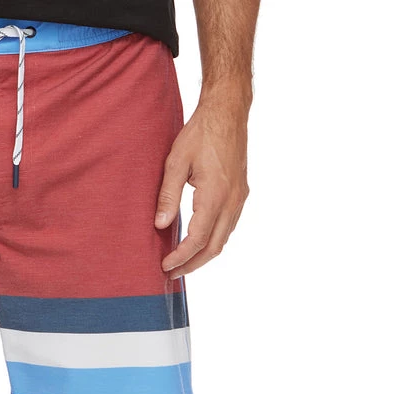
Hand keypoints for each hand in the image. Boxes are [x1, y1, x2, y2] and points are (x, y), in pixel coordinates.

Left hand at [155, 96, 249, 278]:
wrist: (228, 111)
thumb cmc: (200, 132)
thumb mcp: (176, 161)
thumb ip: (167, 195)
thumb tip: (160, 225)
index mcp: (215, 194)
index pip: (198, 239)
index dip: (181, 257)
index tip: (165, 266)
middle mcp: (232, 200)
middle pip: (214, 247)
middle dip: (192, 264)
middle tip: (172, 274)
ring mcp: (239, 198)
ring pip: (224, 239)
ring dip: (203, 255)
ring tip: (183, 262)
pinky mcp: (240, 193)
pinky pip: (229, 226)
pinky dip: (213, 240)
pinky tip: (199, 242)